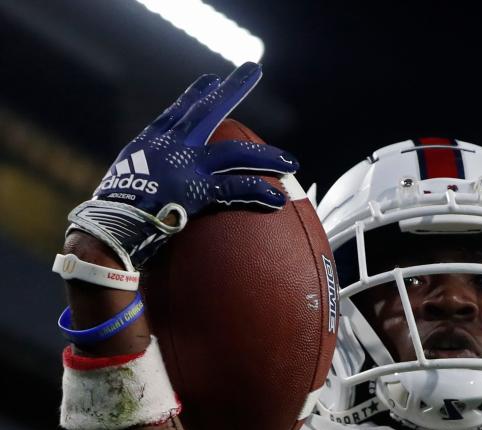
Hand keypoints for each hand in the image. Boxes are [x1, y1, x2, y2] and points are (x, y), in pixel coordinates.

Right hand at [67, 62, 297, 269]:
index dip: (196, 96)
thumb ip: (145, 178)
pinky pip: (237, 188)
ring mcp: (187, 166)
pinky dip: (259, 192)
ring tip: (290, 163)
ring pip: (235, 153)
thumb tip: (154, 191)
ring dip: (266, 157)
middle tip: (253, 71)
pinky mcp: (198, 189)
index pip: (178, 112)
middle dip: (231, 90)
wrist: (110, 226)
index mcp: (151, 142)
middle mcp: (171, 146)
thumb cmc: (115, 215)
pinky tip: (279, 198)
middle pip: (207, 112)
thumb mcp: (125, 184)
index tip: (211, 81)